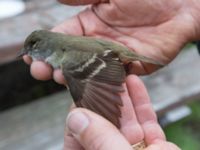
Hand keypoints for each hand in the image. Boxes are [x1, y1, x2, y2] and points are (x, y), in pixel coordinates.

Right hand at [24, 0, 199, 83]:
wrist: (178, 7)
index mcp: (89, 25)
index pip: (62, 38)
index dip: (47, 46)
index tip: (32, 54)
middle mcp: (96, 44)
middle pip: (70, 58)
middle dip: (53, 65)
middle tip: (40, 70)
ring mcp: (110, 58)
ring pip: (86, 71)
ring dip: (71, 76)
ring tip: (57, 78)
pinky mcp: (126, 69)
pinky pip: (108, 79)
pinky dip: (95, 84)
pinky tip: (83, 88)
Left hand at [64, 75, 179, 149]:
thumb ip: (97, 140)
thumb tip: (75, 116)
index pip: (78, 135)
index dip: (81, 111)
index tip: (83, 89)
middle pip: (103, 123)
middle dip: (105, 98)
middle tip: (103, 76)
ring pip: (126, 120)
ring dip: (124, 95)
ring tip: (119, 75)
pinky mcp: (156, 149)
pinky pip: (146, 123)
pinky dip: (141, 103)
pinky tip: (135, 84)